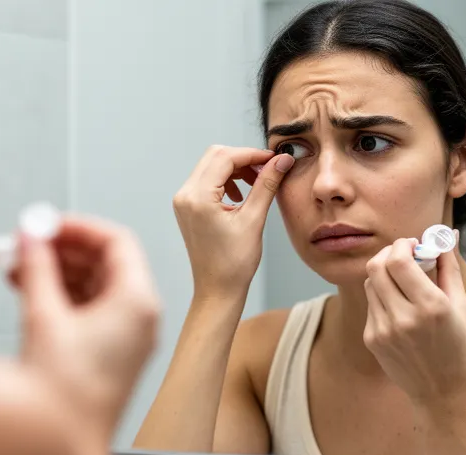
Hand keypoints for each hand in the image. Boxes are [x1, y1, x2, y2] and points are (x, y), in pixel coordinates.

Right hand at [12, 215, 161, 438]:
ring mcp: (126, 336)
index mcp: (137, 303)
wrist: (65, 449)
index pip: (116, 242)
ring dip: (56, 271)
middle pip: (104, 262)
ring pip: (93, 285)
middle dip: (61, 249)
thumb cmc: (64, 395)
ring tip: (15, 265)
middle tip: (22, 242)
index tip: (42, 223)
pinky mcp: (109, 352)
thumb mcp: (44, 318)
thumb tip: (30, 238)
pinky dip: (60, 295)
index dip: (77, 227)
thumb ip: (37, 269)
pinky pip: (88, 309)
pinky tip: (26, 288)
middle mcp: (139, 317)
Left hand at [172, 145, 294, 297]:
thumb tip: (282, 161)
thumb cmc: (234, 263)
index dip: (252, 154)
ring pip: (211, 167)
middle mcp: (185, 195)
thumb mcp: (254, 219)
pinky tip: (241, 196)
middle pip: (215, 156)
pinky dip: (226, 180)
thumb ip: (267, 185)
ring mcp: (183, 201)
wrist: (217, 289)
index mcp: (198, 197)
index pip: (225, 157)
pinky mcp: (187, 207)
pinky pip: (206, 181)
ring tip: (257, 184)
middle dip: (243, 159)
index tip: (274, 159)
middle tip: (267, 170)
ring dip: (235, 169)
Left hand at [362, 232, 465, 406]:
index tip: (412, 245)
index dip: (401, 245)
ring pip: (371, 284)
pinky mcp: (371, 339)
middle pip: (376, 267)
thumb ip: (449, 268)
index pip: (397, 260)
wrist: (443, 393)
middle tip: (403, 256)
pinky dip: (383, 296)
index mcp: (430, 306)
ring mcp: (383, 330)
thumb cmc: (459, 348)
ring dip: (384, 274)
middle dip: (388, 254)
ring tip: (403, 281)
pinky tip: (400, 306)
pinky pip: (371, 305)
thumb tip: (444, 236)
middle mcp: (403, 318)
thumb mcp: (462, 306)